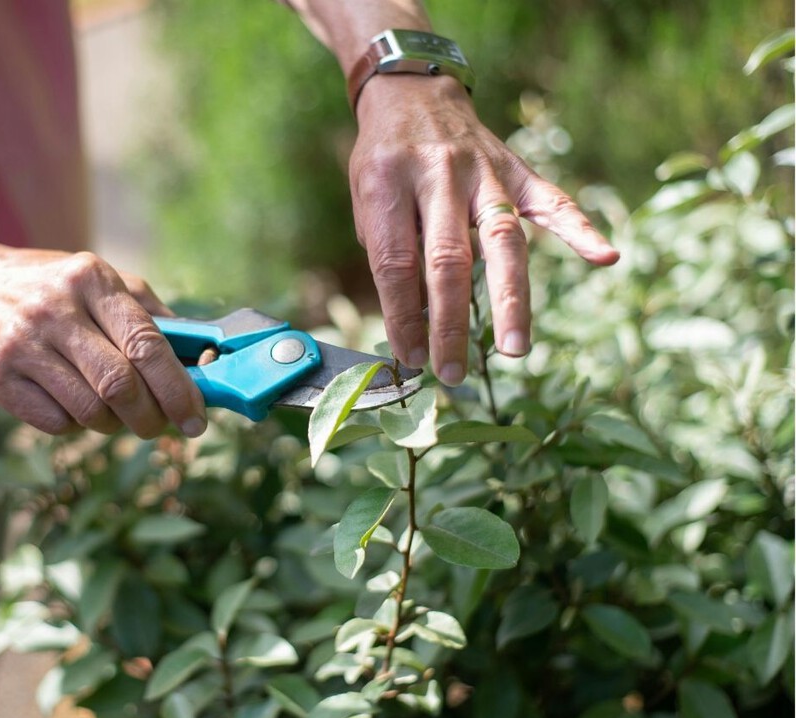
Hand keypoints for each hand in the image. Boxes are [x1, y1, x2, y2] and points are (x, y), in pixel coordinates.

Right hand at [0, 249, 206, 437]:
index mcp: (92, 280)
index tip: (196, 419)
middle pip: (119, 385)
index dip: (177, 388)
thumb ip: (156, 320)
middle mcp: (53, 309)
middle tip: (160, 426)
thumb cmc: (64, 293)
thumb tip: (206, 365)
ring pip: (89, 410)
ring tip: (114, 410)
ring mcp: (21, 344)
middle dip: (150, 417)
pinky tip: (73, 402)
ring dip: (114, 423)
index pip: (145, 343)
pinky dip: (76, 425)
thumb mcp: (110, 285)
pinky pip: (57, 424)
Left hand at [348, 74, 619, 384]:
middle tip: (450, 372)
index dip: (403, 315)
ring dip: (509, 298)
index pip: (396, 262)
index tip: (410, 356)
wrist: (411, 93)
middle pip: (448, 259)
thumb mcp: (365, 198)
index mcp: (389, 181)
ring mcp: (484, 170)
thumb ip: (388, 251)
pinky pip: (552, 201)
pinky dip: (579, 229)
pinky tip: (604, 258)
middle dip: (449, 323)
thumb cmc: (383, 160)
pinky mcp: (516, 168)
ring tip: (513, 348)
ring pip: (502, 239)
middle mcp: (439, 174)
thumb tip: (413, 322)